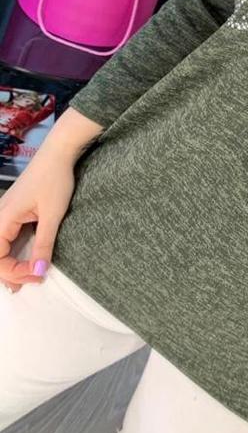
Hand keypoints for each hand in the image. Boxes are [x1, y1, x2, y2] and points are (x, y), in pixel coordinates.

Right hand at [0, 149, 75, 292]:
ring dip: (10, 265)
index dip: (15, 272)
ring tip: (26, 278)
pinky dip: (13, 252)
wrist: (58, 153)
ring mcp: (4, 215)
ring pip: (0, 248)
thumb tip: (38, 271)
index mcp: (2, 220)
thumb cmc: (54, 180)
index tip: (38, 274)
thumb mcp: (52, 215)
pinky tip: (24, 261)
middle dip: (11, 272)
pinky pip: (7, 238)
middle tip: (34, 279)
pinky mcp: (13, 212)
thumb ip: (44, 244)